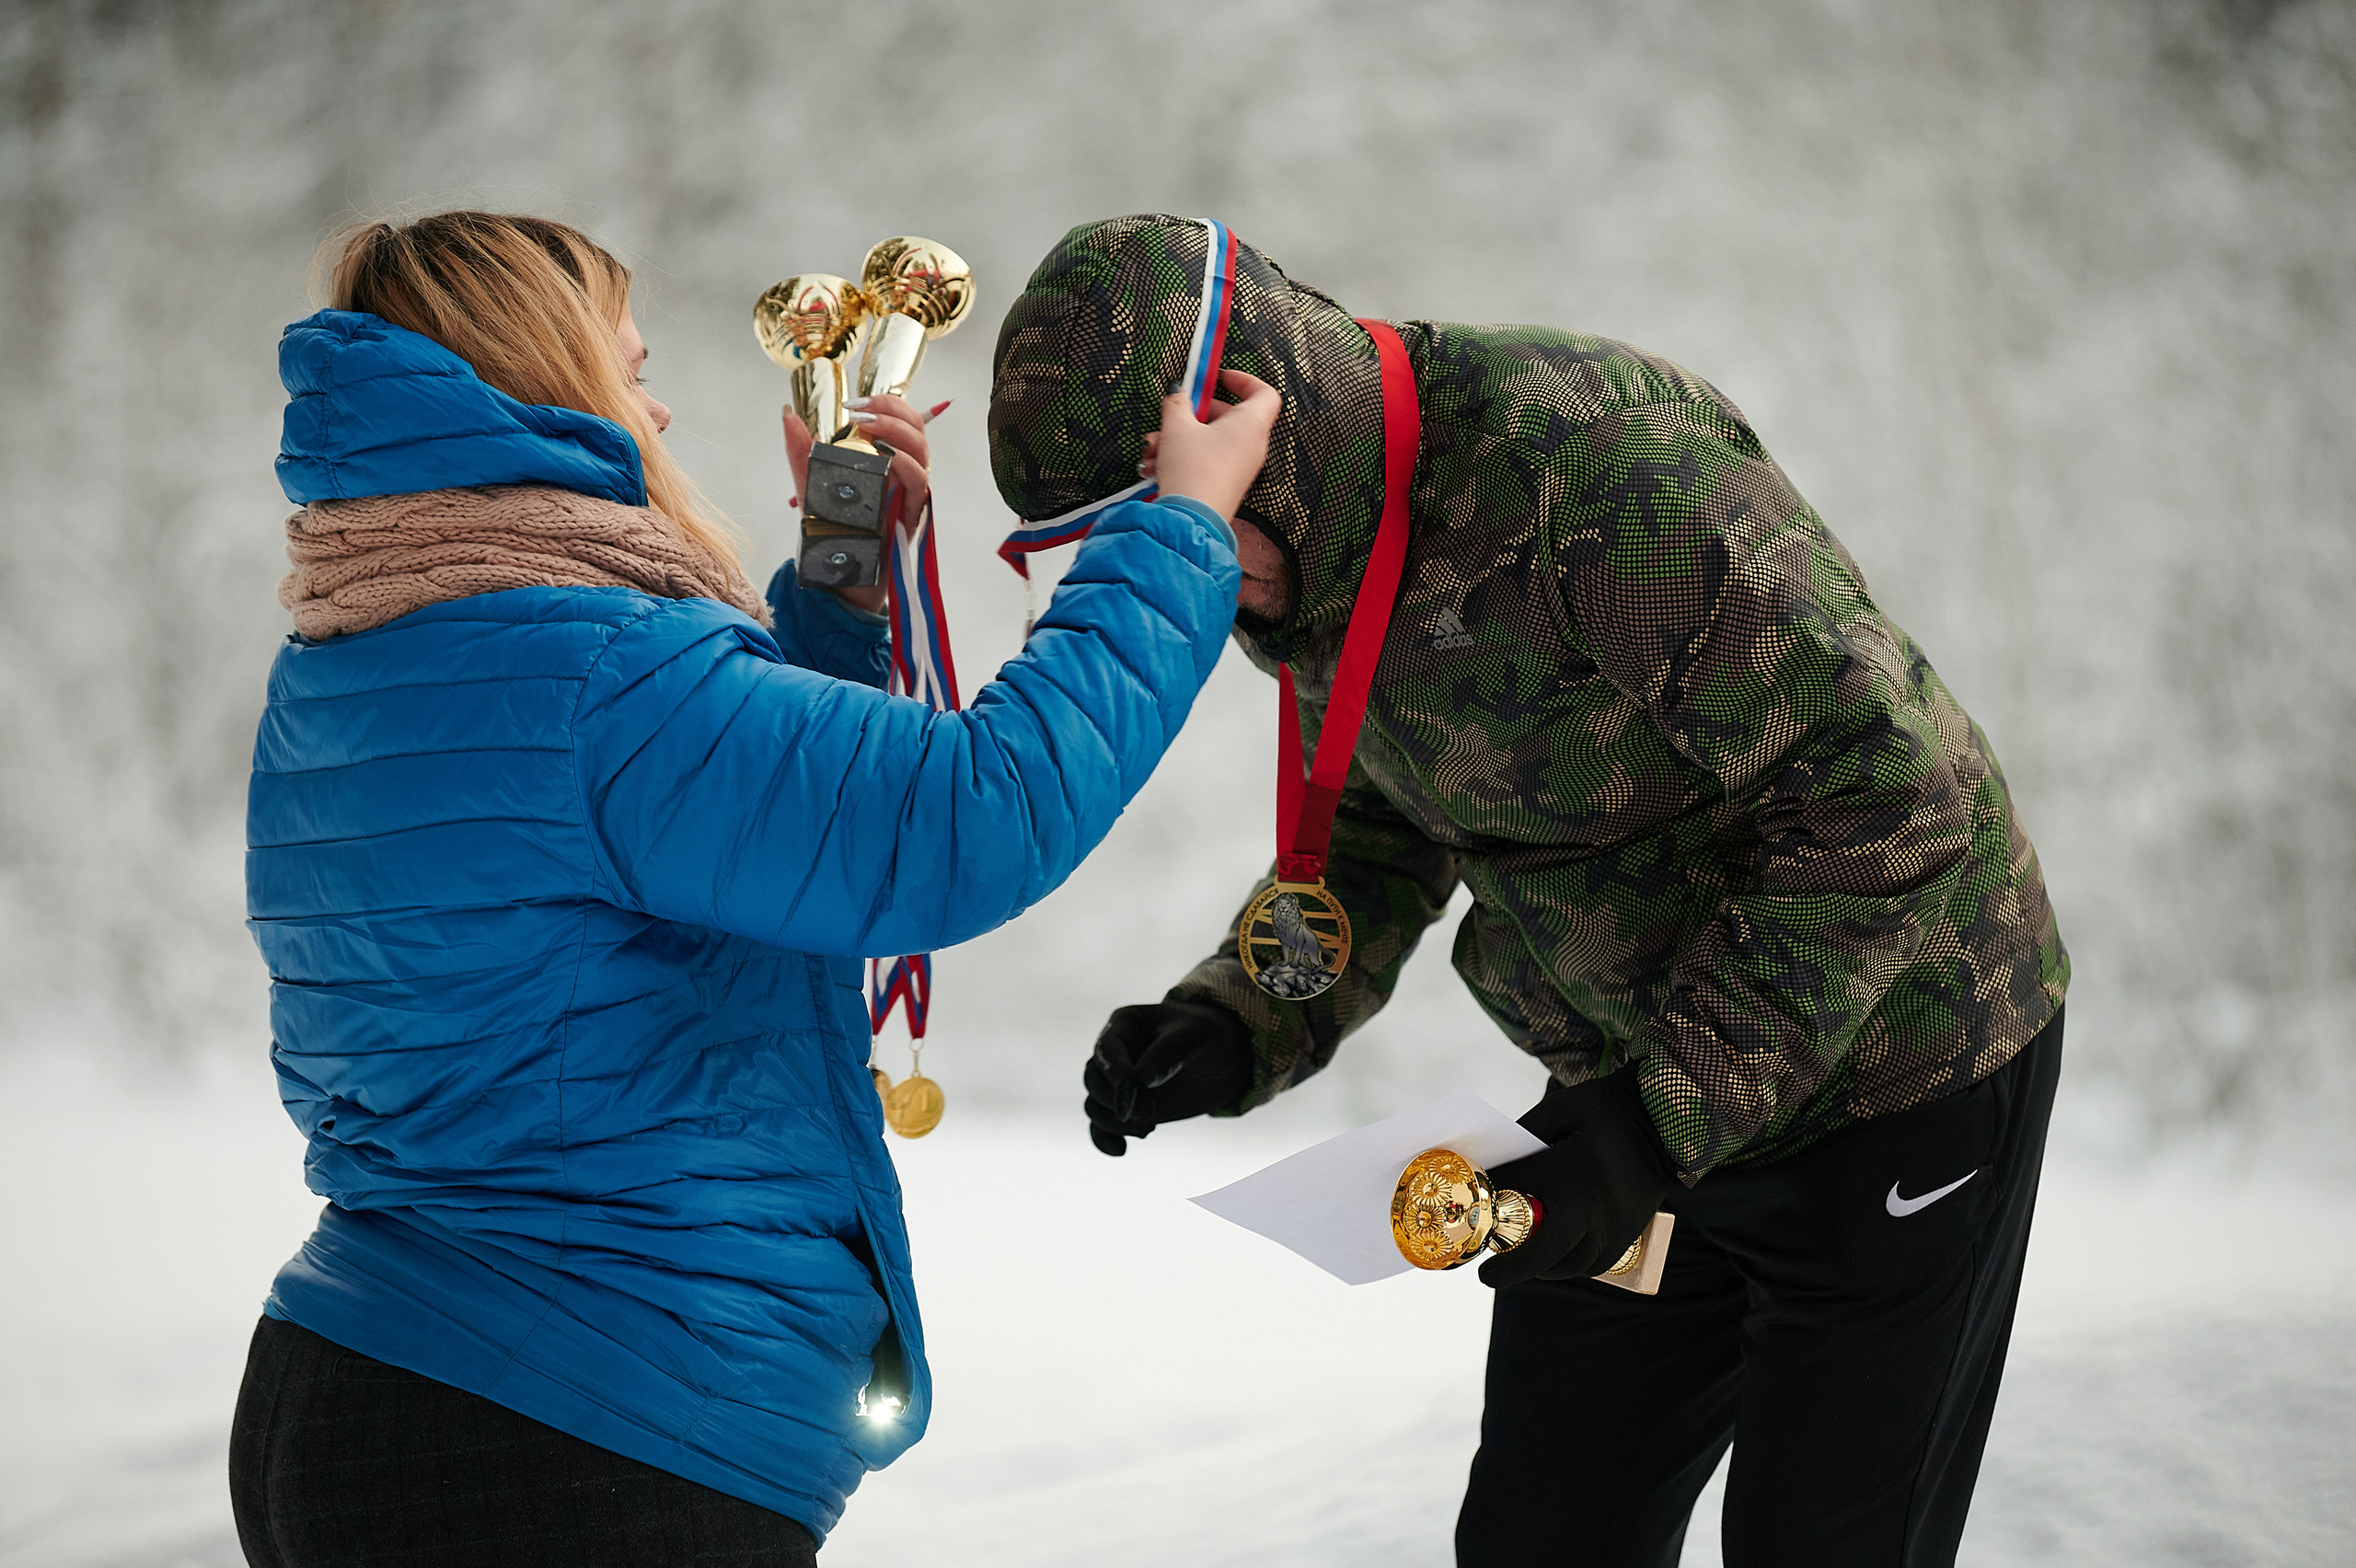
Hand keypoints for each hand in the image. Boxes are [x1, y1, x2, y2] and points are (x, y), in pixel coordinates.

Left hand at [781, 393, 941, 612]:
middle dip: (893, 409)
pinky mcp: (913, 513)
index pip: (900, 419)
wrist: (839, 573)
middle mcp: (902, 471)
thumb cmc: (831, 529)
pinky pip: (920, 482)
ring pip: (923, 449)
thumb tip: (788, 414)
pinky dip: (906, 464)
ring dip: (899, 430)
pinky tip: (887, 457)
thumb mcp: (810, 484)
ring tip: (870, 426)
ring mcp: (910, 491)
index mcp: (884, 458)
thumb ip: (801, 450)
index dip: (885, 402)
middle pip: (917, 427)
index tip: (854, 401)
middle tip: (861, 411)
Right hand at [1084, 1001, 1253, 1156]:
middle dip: (1117, 1100)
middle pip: (1095, 1079)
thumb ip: (1167, 1055)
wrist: (1226, 1059)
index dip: (1115, 1071)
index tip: (1131, 1087)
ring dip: (1115, 1122)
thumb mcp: (1194, 1037)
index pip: (1107, 1049)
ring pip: (1095, 1104)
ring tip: (1147, 1129)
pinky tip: (1121, 1150)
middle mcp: (1116, 1053)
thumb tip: (1138, 1081)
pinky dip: (1105, 1139)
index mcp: (1125, 1024)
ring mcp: (1120, 1082)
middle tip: (1148, 1115)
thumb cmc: (1209, 1035)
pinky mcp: (1128, 1107)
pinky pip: (1102, 1125)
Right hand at [1140, 369, 1278, 522]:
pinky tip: (1153, 467)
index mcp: (1250, 425)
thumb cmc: (1192, 470)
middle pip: (1227, 416)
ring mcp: (1239, 468)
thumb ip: (1177, 403)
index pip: (1264, 393)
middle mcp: (1251, 446)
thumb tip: (1177, 394)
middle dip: (1193, 414)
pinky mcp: (1224, 484)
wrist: (1190, 519)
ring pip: (1210, 440)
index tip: (1219, 378)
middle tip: (1171, 416)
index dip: (1244, 380)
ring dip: (1178, 439)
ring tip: (1152, 449)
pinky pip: (1205, 461)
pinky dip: (1182, 458)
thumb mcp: (1177, 426)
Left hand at [1478, 1071, 1676, 1288]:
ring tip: (1514, 1256)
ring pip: (1566, 1265)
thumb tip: (1489, 1165)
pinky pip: (1587, 1266)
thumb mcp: (1559, 1110)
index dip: (1488, 1202)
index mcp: (1572, 1172)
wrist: (1662, 1124)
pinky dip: (1563, 1265)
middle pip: (1544, 1251)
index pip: (1517, 1194)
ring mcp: (1612, 1229)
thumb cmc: (1604, 1112)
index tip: (1470, 1208)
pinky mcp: (1625, 1238)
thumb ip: (1523, 1136)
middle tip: (1486, 1274)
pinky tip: (1547, 1254)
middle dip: (1511, 1266)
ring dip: (1536, 1265)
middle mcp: (1593, 1208)